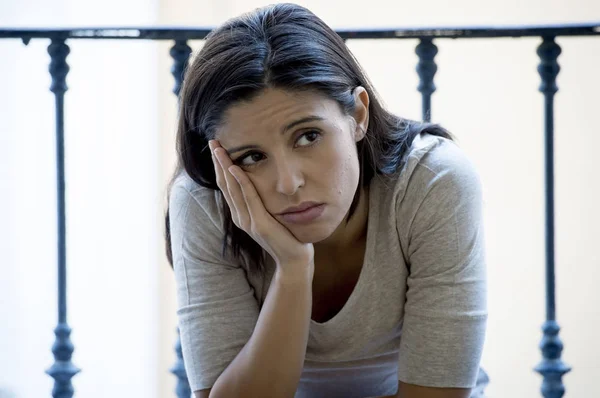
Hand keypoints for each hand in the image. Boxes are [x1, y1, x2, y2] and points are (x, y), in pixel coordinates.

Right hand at [209, 140, 314, 276]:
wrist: (293, 260)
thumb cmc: (285, 237)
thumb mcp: (270, 216)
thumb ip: (261, 203)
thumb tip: (261, 183)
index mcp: (241, 214)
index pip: (226, 186)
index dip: (219, 167)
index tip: (216, 148)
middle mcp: (240, 217)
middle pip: (225, 184)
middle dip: (218, 162)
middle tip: (213, 142)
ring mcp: (248, 221)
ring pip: (232, 188)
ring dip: (225, 167)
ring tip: (219, 149)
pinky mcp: (259, 224)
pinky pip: (248, 198)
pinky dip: (241, 182)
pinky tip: (235, 168)